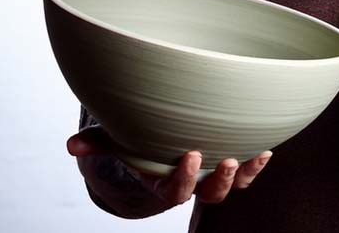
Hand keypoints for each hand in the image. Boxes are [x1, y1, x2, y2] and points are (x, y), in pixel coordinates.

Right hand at [67, 127, 271, 210]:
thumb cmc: (140, 147)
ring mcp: (214, 177)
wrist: (163, 150)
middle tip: (226, 160)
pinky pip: (248, 173)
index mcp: (165, 184)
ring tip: (254, 156)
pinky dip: (258, 164)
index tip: (192, 154)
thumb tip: (71, 146)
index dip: (186, 178)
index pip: (177, 191)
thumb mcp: (119, 144)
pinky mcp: (231, 165)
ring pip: (233, 186)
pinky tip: (267, 150)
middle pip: (210, 194)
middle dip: (220, 180)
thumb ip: (99, 144)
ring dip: (245, 174)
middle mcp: (194, 185)